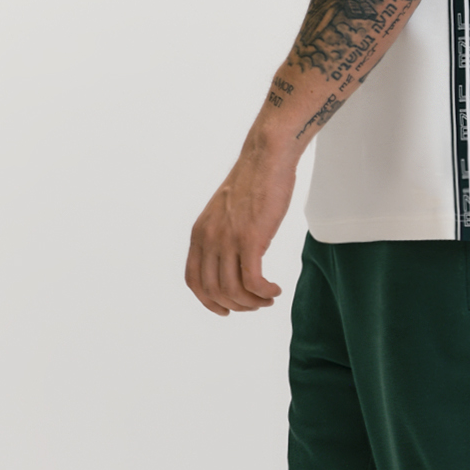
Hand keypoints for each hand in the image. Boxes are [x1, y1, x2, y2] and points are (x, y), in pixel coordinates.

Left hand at [185, 136, 293, 315]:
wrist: (266, 159)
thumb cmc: (252, 183)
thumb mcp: (225, 213)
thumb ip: (222, 237)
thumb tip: (232, 262)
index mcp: (199, 233)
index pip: (194, 281)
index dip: (208, 301)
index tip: (226, 310)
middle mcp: (209, 239)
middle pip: (214, 291)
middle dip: (236, 305)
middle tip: (256, 304)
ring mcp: (228, 239)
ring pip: (234, 290)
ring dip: (252, 302)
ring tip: (268, 298)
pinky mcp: (251, 238)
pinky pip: (253, 281)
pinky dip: (264, 292)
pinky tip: (275, 290)